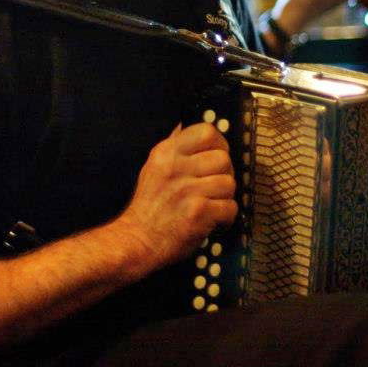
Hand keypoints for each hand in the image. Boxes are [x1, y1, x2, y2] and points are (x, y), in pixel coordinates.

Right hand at [117, 123, 236, 269]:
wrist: (137, 241)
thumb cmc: (148, 206)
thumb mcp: (153, 166)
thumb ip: (173, 146)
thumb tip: (184, 125)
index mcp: (166, 152)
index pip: (206, 131)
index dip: (219, 144)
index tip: (215, 157)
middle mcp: (176, 168)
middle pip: (223, 158)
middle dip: (224, 174)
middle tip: (214, 187)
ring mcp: (187, 190)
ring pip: (229, 183)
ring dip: (224, 198)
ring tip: (211, 205)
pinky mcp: (198, 213)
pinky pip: (230, 207)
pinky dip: (225, 218)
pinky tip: (212, 221)